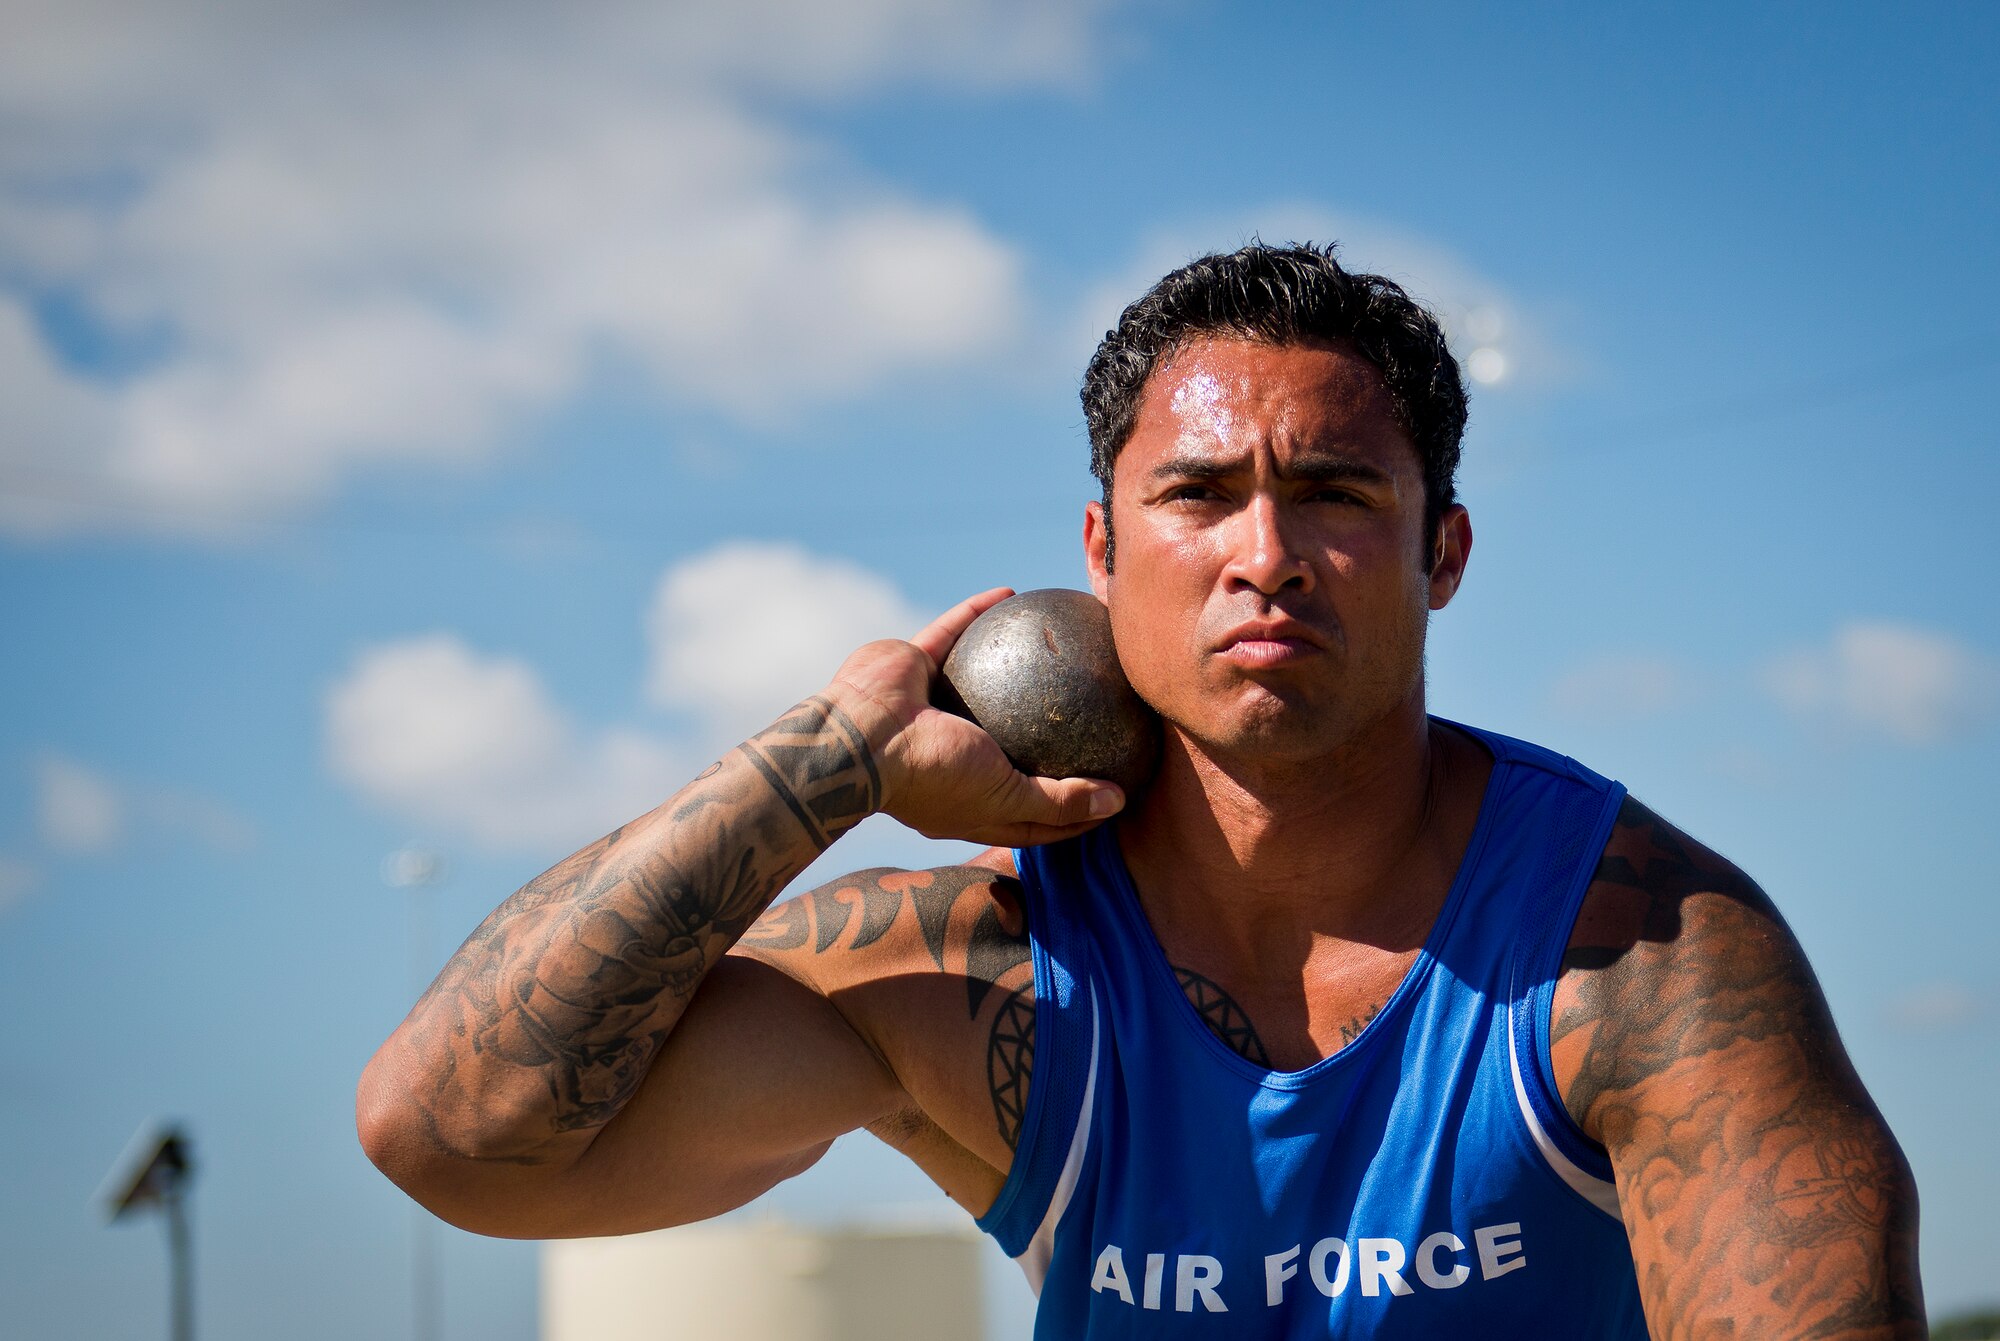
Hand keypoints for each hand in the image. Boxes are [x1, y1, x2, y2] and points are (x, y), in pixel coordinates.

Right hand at [826, 588, 1125, 846]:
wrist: (861, 738)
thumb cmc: (933, 777)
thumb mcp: (1007, 800)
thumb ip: (1060, 800)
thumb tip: (1118, 800)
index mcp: (969, 800)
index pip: (1032, 808)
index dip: (1074, 803)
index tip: (1118, 787)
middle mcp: (951, 753)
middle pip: (1013, 741)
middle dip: (1049, 729)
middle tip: (1097, 707)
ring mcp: (929, 706)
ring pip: (982, 677)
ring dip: (1014, 657)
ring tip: (1059, 640)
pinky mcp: (912, 665)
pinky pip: (951, 630)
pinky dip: (977, 610)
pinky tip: (1012, 592)